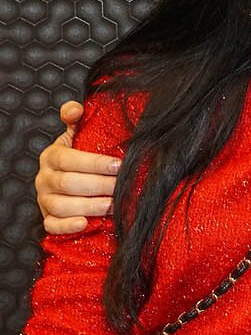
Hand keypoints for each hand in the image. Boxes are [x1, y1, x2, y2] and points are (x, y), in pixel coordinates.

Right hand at [35, 101, 120, 234]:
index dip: (95, 163)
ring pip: (62, 205)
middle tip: (122, 186)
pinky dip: (67, 226)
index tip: (119, 165)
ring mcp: (44, 199)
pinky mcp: (48, 218)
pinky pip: (52, 225)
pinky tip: (84, 223)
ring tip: (112, 204)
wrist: (67, 178)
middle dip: (99, 185)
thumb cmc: (78, 157)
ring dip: (89, 206)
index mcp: (52, 156)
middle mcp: (44, 178)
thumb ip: (76, 119)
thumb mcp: (76, 135)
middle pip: (68, 183)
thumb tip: (75, 108)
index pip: (70, 159)